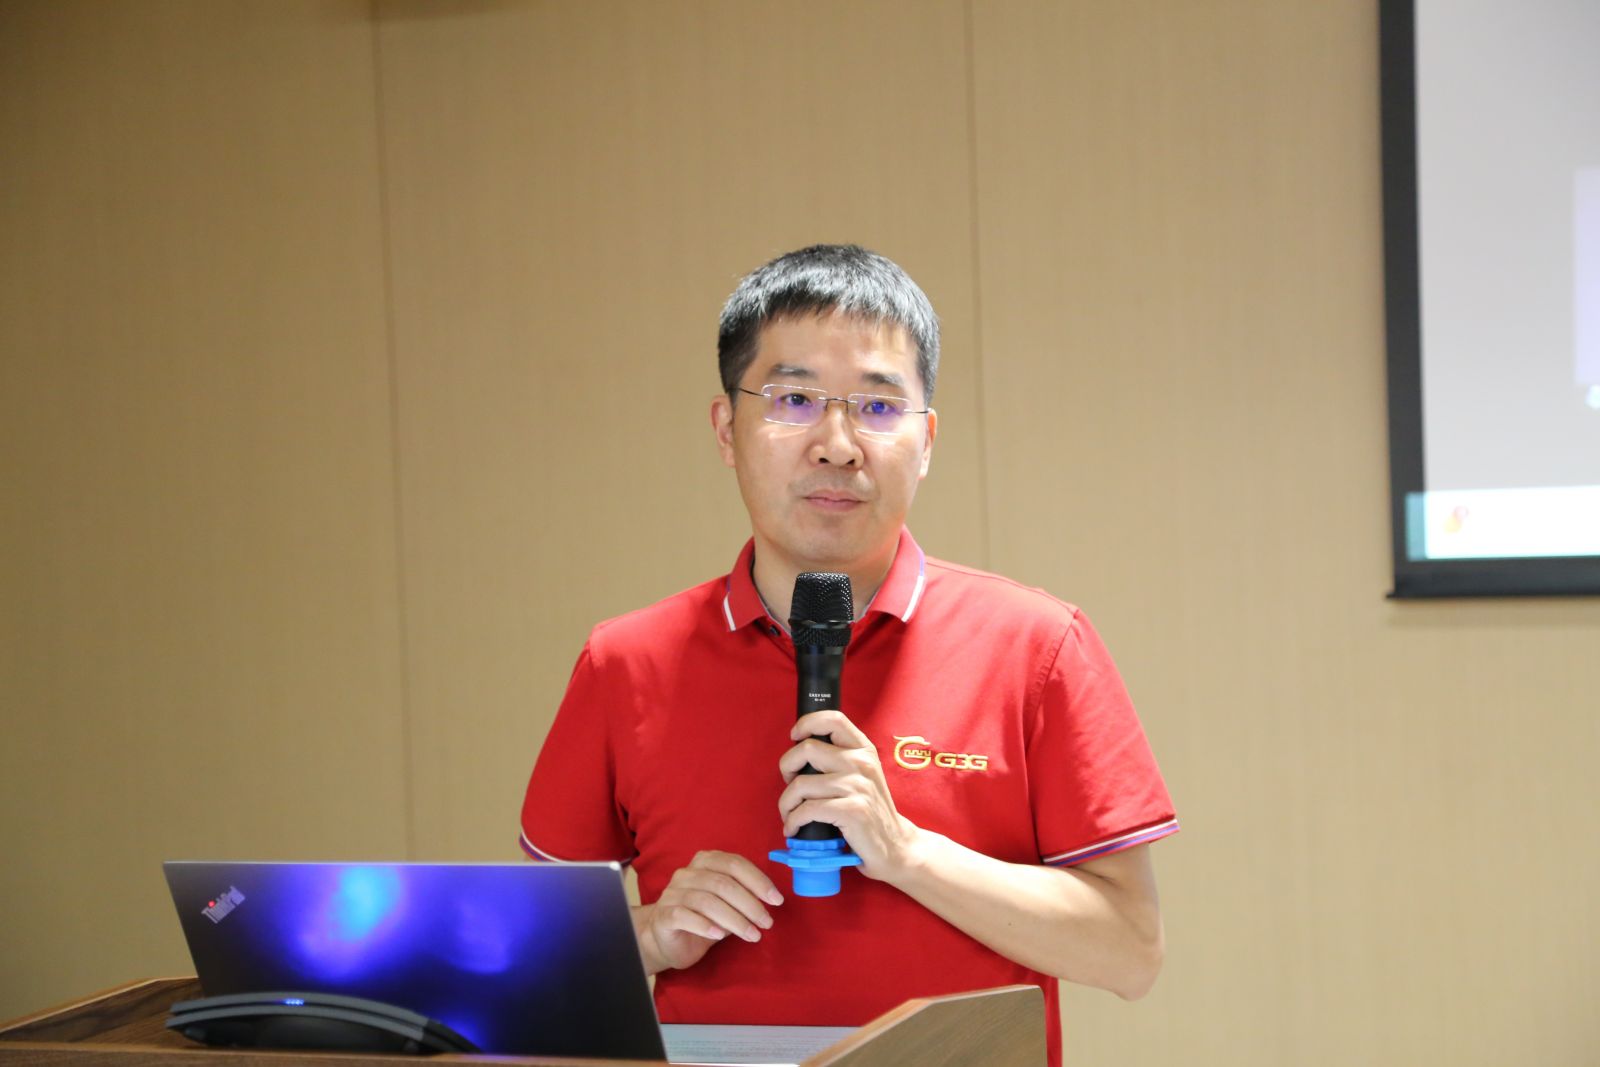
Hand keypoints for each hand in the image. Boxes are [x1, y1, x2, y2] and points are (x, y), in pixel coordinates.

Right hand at [634, 851, 782, 973]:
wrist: (667, 939)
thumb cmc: (703, 917)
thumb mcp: (727, 904)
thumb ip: (744, 896)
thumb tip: (771, 901)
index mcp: (705, 862)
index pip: (734, 864)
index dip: (758, 881)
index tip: (776, 900)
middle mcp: (687, 873)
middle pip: (723, 883)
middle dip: (750, 904)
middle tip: (766, 923)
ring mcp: (673, 893)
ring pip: (707, 901)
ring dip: (735, 920)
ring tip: (752, 935)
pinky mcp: (664, 915)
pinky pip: (685, 916)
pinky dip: (705, 925)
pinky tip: (720, 936)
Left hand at [777, 710, 918, 881]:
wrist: (895, 846)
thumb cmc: (870, 811)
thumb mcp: (862, 776)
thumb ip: (839, 759)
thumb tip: (799, 751)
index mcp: (863, 750)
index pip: (833, 719)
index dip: (807, 723)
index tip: (794, 737)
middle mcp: (862, 763)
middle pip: (807, 749)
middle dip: (787, 768)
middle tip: (790, 785)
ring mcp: (858, 787)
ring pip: (801, 784)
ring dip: (786, 803)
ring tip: (789, 814)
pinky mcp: (852, 811)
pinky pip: (807, 810)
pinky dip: (793, 821)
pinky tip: (794, 828)